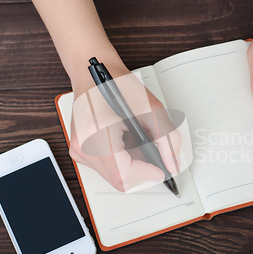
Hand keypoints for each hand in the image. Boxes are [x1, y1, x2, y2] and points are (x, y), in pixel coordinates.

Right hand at [69, 68, 181, 191]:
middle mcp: (82, 147)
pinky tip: (128, 141)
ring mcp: (79, 151)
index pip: (122, 173)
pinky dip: (123, 160)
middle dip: (142, 169)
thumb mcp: (151, 108)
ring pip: (114, 176)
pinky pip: (108, 168)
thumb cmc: (117, 85)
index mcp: (95, 134)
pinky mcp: (81, 152)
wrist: (93, 74)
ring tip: (139, 140)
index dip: (146, 174)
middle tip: (153, 149)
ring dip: (133, 165)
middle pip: (119, 179)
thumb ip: (167, 139)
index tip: (161, 169)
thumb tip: (173, 164)